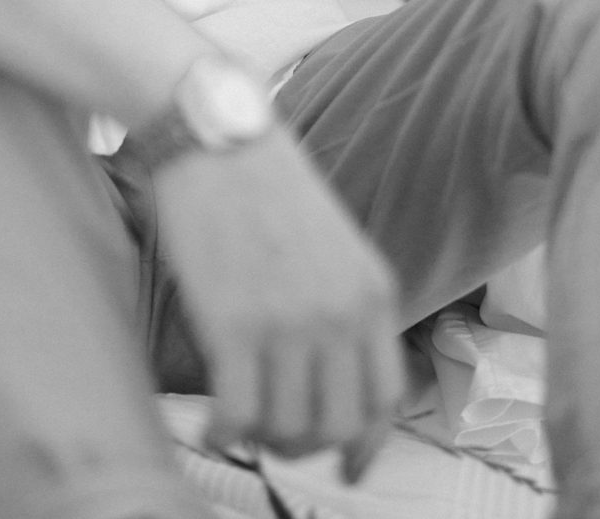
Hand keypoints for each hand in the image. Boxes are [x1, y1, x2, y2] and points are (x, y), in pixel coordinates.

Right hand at [151, 123, 404, 478]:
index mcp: (373, 290)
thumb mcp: (331, 243)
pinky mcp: (234, 324)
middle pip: (340, 425)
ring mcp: (289, 321)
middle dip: (308, 448)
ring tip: (241, 420)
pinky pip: (239, 417)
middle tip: (277, 438)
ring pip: (289, 429)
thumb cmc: (264, 182)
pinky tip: (212, 420)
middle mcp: (341, 312)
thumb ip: (341, 305)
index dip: (365, 445)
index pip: (387, 398)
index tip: (346, 467)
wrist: (215, 131)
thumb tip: (329, 378)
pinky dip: (225, 433)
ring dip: (263, 439)